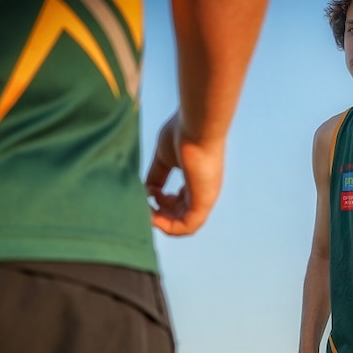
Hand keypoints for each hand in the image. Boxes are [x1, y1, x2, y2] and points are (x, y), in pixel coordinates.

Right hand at [146, 112, 224, 235]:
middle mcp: (203, 192)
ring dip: (162, 222)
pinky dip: (168, 226)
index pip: (182, 203)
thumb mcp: (165, 159)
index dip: (163, 203)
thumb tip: (148, 190)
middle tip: (146, 200)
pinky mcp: (203, 203)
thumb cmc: (183, 134)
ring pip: (183, 225)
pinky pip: (186, 227)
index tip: (150, 191)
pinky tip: (153, 215)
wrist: (196, 125)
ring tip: (147, 209)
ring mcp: (205, 198)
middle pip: (181, 216)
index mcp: (197, 181)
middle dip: (160, 213)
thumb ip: (157, 175)